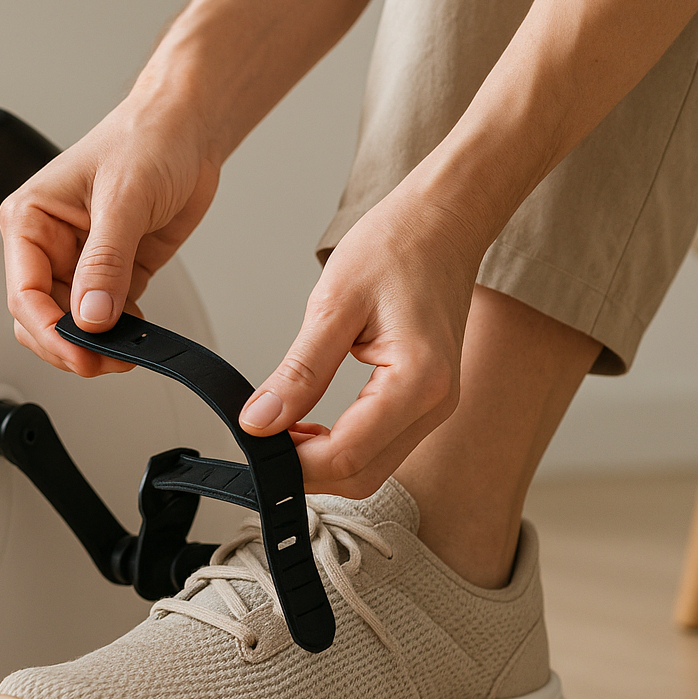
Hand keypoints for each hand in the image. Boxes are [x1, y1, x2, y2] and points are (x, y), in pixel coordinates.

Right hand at [1, 96, 220, 376]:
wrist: (188, 129)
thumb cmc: (146, 139)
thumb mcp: (123, 199)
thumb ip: (105, 262)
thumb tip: (91, 315)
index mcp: (30, 220)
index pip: (25, 293)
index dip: (50, 331)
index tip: (79, 354)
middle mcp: (49, 244)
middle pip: (43, 319)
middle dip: (70, 346)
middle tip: (106, 361)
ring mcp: (82, 262)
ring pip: (73, 326)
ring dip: (97, 346)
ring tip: (128, 351)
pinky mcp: (114, 274)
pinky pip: (106, 319)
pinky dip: (120, 335)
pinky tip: (138, 334)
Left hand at [238, 190, 482, 496]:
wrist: (442, 222)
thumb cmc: (396, 246)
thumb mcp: (333, 304)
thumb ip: (298, 371)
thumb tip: (259, 422)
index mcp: (419, 380)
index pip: (347, 455)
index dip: (294, 462)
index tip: (255, 444)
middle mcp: (436, 404)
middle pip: (361, 476)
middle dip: (306, 470)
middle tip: (262, 441)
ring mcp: (435, 406)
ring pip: (371, 469)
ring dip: (323, 461)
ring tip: (282, 428)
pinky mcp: (426, 402)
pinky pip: (381, 447)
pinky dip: (341, 446)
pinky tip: (309, 424)